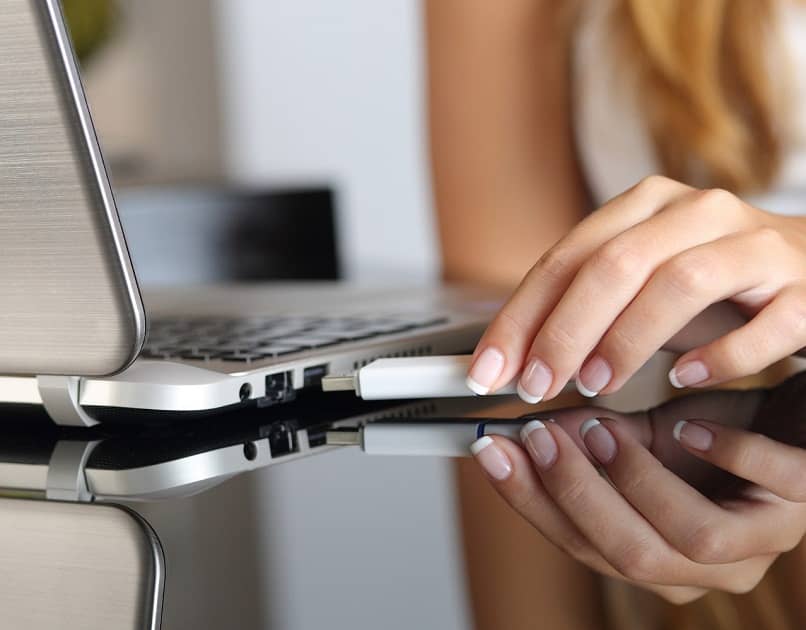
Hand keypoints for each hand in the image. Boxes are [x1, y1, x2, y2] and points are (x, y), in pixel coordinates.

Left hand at [465, 175, 805, 401]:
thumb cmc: (715, 287)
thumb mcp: (641, 288)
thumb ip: (585, 311)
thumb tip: (514, 360)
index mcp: (646, 206)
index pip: (566, 258)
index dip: (520, 316)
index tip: (489, 370)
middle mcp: (697, 212)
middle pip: (613, 265)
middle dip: (562, 331)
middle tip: (535, 385)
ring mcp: (755, 245)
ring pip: (678, 283)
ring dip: (626, 340)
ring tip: (594, 385)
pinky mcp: (804, 286)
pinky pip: (764, 322)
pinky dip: (719, 355)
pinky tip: (683, 380)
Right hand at [470, 373, 805, 602]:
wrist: (783, 419)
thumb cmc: (713, 434)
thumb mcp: (639, 440)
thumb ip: (589, 446)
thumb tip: (527, 432)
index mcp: (657, 558)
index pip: (582, 547)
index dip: (532, 500)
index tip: (494, 451)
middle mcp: (707, 566)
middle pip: (631, 555)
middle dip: (575, 492)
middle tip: (541, 436)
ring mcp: (761, 539)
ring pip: (693, 538)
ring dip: (636, 478)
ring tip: (603, 428)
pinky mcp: (802, 498)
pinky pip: (771, 485)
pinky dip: (724, 452)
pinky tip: (687, 426)